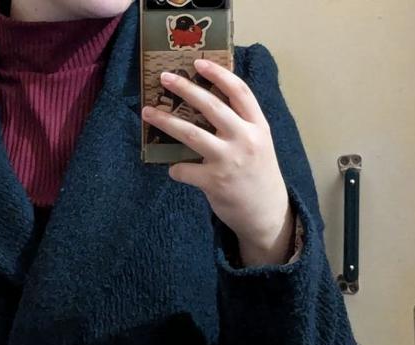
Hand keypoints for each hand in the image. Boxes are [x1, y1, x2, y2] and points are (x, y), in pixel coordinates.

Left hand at [141, 58, 294, 265]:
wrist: (266, 213)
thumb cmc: (258, 175)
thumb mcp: (259, 144)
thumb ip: (240, 125)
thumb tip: (206, 107)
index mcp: (258, 126)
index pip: (239, 91)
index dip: (218, 74)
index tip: (198, 62)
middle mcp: (245, 139)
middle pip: (211, 106)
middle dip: (185, 88)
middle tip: (164, 78)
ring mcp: (229, 160)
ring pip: (191, 134)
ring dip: (166, 122)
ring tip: (148, 113)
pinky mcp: (215, 182)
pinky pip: (184, 170)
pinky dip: (175, 169)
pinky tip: (175, 170)